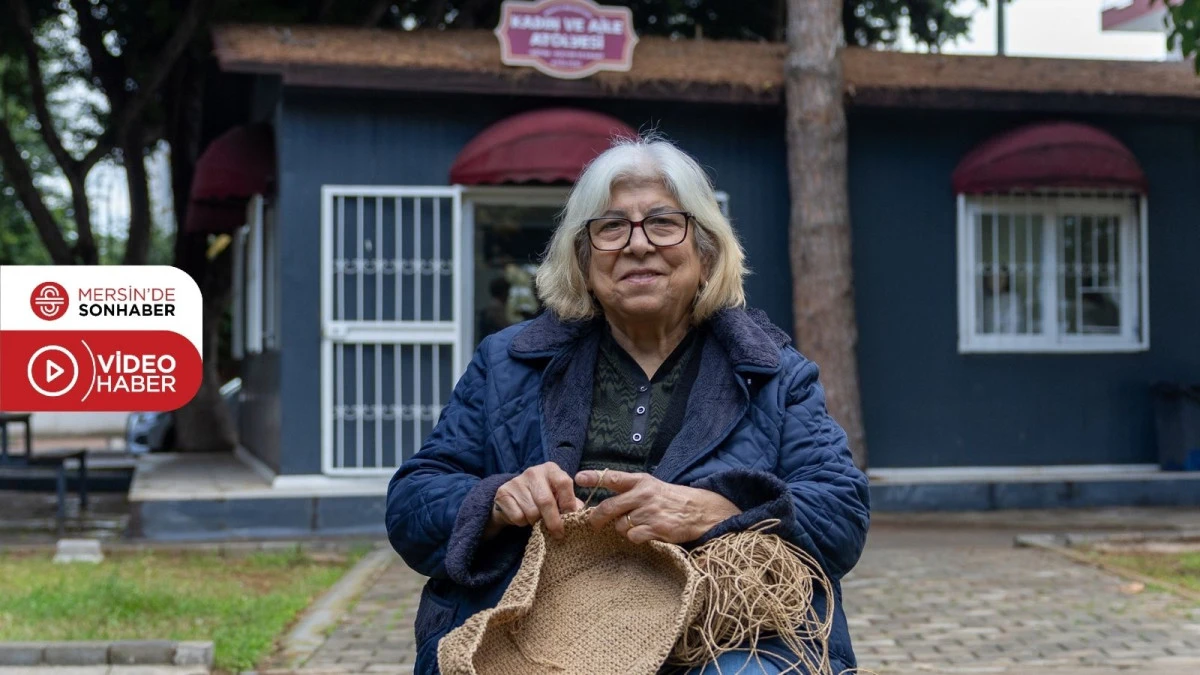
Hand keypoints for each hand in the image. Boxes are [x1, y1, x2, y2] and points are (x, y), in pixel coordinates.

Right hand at [488, 462, 584, 539]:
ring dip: (536, 522)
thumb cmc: (543, 497)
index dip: (568, 503)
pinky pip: (517, 516)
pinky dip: (522, 522)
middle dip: (553, 521)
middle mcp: (533, 472)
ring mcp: (516, 482)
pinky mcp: (503, 493)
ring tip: (536, 519)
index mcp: (551, 469)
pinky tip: (523, 516)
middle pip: (546, 501)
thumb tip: (581, 516)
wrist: (514, 498)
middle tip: (558, 534)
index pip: (564, 483)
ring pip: (531, 512)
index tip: (571, 519)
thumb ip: (571, 504)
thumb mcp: (558, 497)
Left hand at [574, 470, 741, 544]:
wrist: (699, 510)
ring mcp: (649, 511)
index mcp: (640, 481)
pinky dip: (634, 538)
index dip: (593, 478)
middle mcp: (643, 494)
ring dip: (621, 529)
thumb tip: (604, 502)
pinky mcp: (656, 528)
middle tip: (593, 523)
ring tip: (634, 526)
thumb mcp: (651, 486)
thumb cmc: (670, 499)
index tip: (578, 478)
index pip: (612, 477)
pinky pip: (632, 536)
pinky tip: (643, 534)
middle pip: (608, 507)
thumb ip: (629, 489)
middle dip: (596, 518)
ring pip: (619, 525)